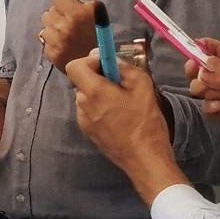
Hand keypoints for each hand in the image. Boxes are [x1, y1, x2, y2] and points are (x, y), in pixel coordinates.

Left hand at [40, 0, 98, 68]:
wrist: (99, 63)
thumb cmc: (100, 35)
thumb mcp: (96, 12)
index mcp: (75, 15)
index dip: (64, 1)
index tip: (68, 5)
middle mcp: (63, 27)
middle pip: (49, 11)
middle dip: (58, 15)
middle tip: (70, 22)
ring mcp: (55, 42)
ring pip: (45, 26)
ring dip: (54, 28)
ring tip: (66, 34)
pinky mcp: (51, 54)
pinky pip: (45, 40)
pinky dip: (52, 41)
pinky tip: (63, 44)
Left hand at [65, 55, 187, 203]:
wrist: (145, 159)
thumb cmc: (145, 122)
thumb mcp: (143, 85)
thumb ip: (124, 67)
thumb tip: (110, 59)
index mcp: (93, 92)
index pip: (73, 66)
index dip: (89, 61)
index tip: (107, 66)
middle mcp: (82, 106)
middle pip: (81, 81)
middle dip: (98, 77)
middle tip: (120, 84)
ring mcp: (83, 122)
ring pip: (86, 97)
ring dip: (100, 93)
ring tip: (123, 102)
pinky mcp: (88, 133)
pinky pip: (89, 112)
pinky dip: (100, 108)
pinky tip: (119, 117)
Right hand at [186, 38, 219, 171]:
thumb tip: (202, 68)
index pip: (215, 49)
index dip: (202, 46)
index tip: (190, 47)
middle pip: (200, 68)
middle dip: (197, 72)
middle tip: (195, 74)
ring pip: (200, 89)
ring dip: (210, 94)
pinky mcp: (219, 112)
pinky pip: (206, 107)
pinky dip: (215, 110)